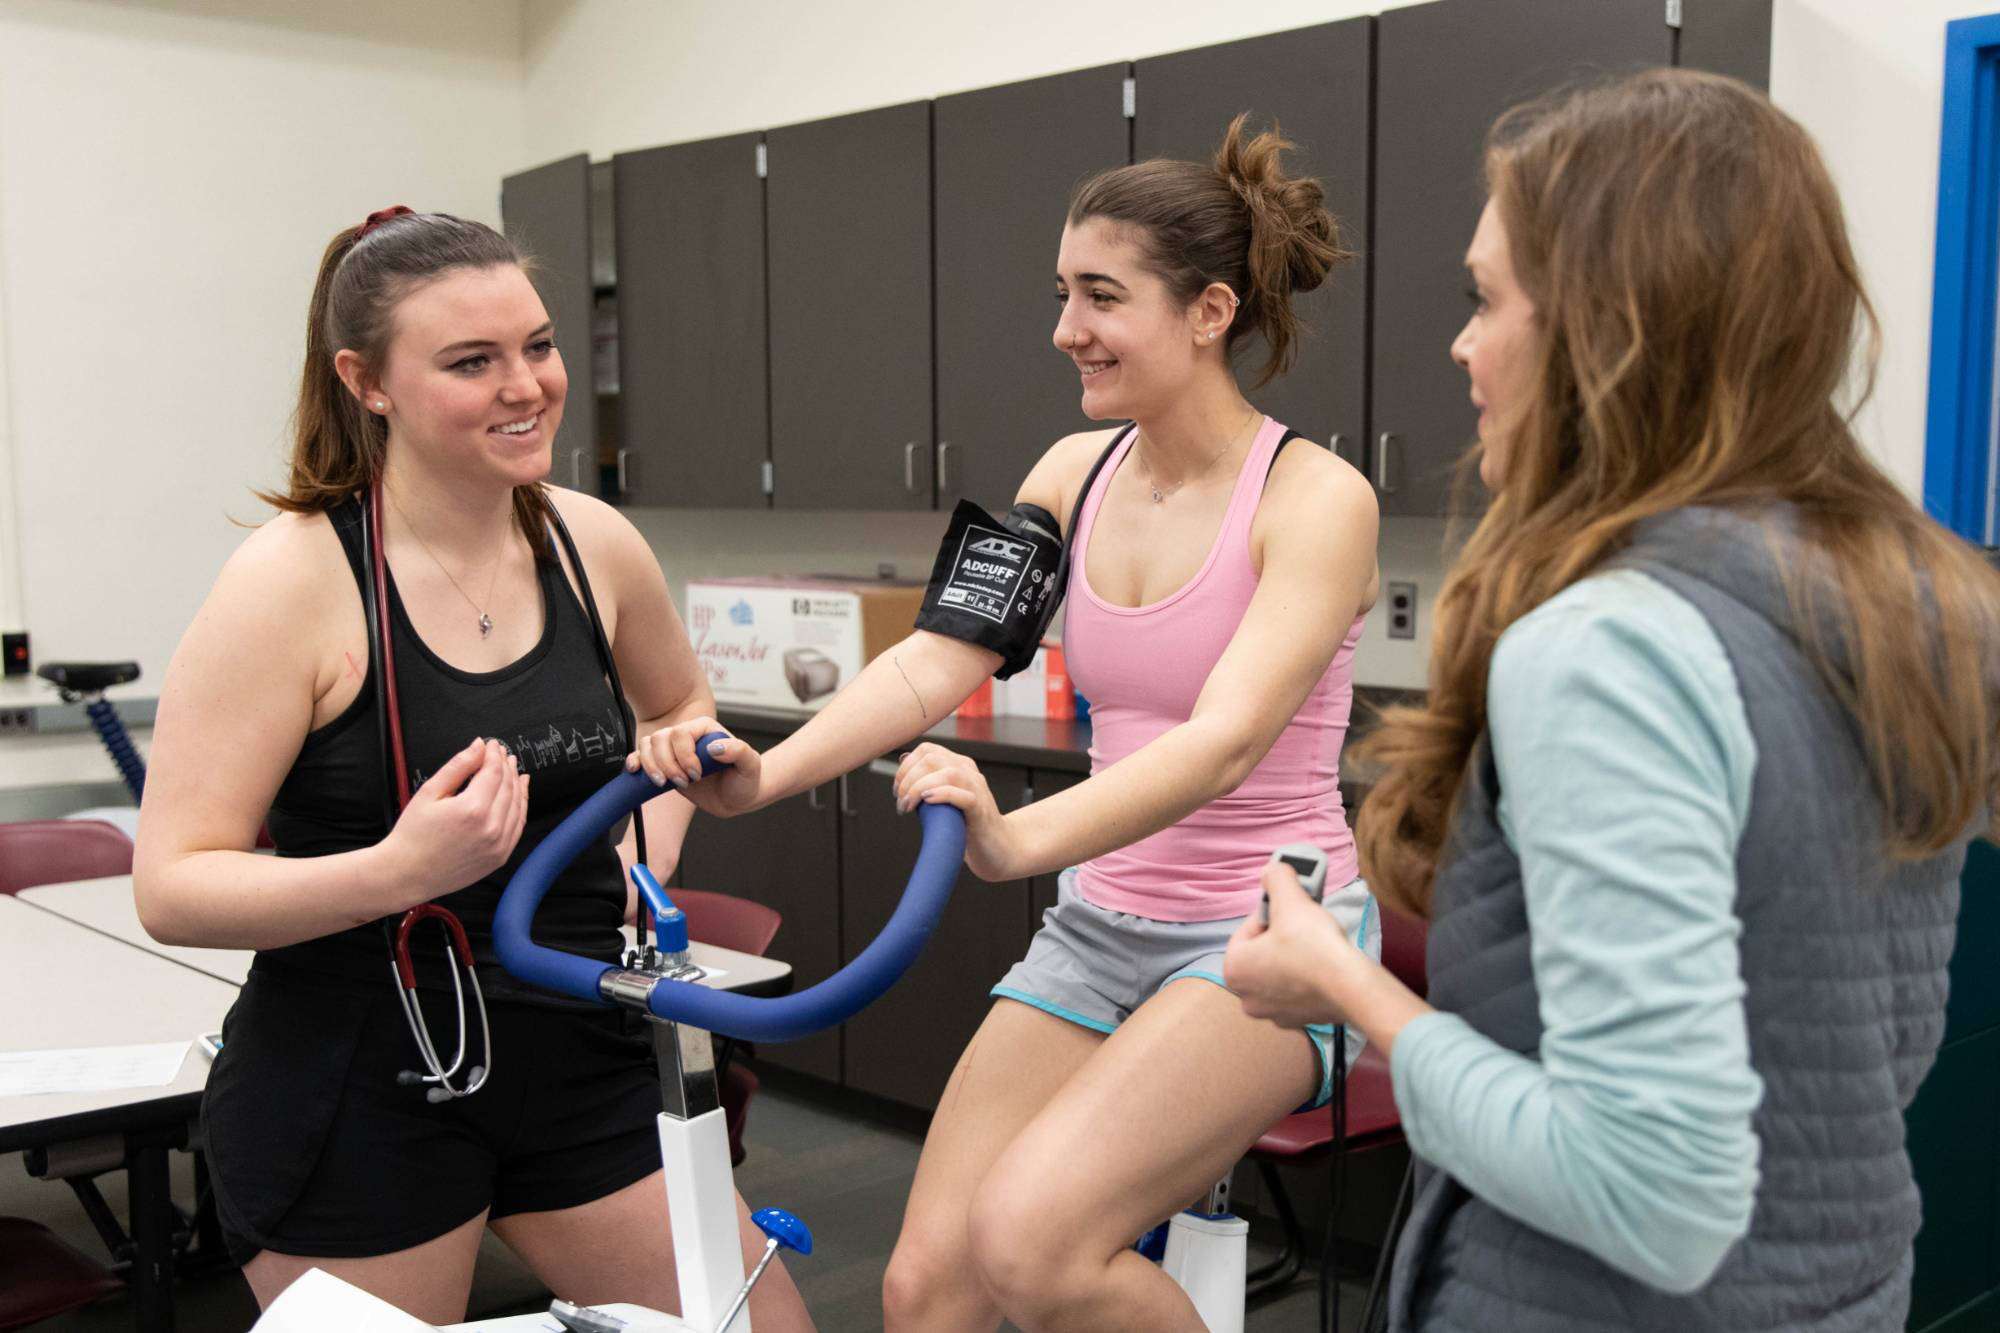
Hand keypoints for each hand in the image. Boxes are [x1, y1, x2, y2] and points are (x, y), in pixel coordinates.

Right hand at [378, 738, 529, 908]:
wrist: (406, 873)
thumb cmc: (413, 835)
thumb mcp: (429, 792)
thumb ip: (458, 766)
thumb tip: (479, 746)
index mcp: (472, 809)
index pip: (494, 772)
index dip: (495, 755)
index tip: (492, 745)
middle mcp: (491, 828)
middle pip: (509, 787)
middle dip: (507, 766)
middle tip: (503, 754)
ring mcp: (498, 845)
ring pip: (518, 805)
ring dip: (517, 784)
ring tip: (514, 770)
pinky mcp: (500, 857)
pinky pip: (518, 826)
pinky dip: (520, 807)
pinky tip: (518, 795)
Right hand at [626, 717, 761, 815]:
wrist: (737, 797)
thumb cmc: (745, 779)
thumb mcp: (750, 766)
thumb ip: (739, 752)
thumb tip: (716, 747)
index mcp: (704, 729)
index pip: (681, 733)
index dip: (683, 754)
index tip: (696, 774)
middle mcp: (686, 736)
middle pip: (660, 739)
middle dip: (667, 764)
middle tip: (683, 783)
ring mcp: (673, 750)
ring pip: (648, 745)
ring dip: (651, 766)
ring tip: (664, 783)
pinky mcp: (664, 765)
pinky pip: (641, 757)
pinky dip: (635, 762)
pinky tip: (635, 772)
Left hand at [895, 742, 1022, 880]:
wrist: (996, 847)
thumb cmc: (966, 824)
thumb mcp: (944, 797)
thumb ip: (928, 782)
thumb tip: (903, 765)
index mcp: (959, 765)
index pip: (927, 750)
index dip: (906, 767)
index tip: (898, 790)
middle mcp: (969, 772)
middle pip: (932, 759)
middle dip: (908, 779)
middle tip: (901, 801)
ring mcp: (977, 789)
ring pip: (947, 774)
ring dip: (919, 788)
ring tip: (908, 806)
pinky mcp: (981, 810)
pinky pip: (963, 795)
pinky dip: (942, 795)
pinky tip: (927, 803)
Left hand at [1223, 860, 1367, 1027]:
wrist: (1352, 987)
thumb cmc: (1313, 945)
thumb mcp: (1291, 899)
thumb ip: (1276, 878)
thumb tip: (1272, 871)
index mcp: (1234, 970)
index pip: (1248, 929)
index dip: (1271, 912)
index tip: (1290, 908)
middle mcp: (1247, 997)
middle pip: (1263, 952)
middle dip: (1282, 935)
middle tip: (1304, 923)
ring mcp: (1274, 1014)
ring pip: (1281, 972)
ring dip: (1294, 955)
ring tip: (1317, 942)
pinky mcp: (1300, 1020)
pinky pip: (1299, 991)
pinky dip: (1309, 978)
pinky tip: (1325, 965)